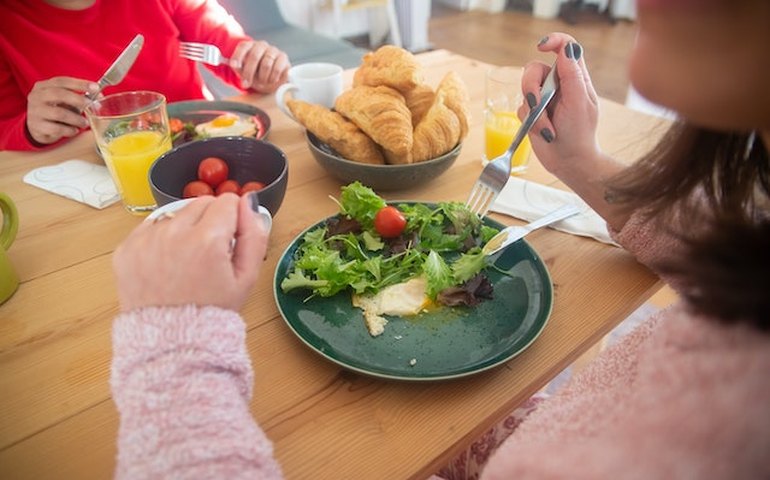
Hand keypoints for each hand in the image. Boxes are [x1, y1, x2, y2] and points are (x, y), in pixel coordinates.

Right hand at [26, 76, 99, 144]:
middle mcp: (36, 96)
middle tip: (91, 105)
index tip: (95, 87)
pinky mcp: (37, 126)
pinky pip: (57, 128)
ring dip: (76, 118)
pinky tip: (75, 130)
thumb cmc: (53, 110)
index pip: (61, 81)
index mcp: (43, 86)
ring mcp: (35, 111)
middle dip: (78, 99)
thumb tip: (99, 97)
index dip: (79, 83)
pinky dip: (69, 130)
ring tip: (85, 123)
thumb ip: (78, 97)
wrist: (36, 128)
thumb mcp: (63, 100)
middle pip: (59, 94)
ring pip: (59, 113)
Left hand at [113, 193, 269, 312]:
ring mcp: (146, 240)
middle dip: (210, 220)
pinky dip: (161, 238)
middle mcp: (174, 233)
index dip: (233, 218)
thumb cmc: (212, 311)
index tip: (230, 237)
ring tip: (187, 259)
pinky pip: (150, 227)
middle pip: (200, 203)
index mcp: (207, 240)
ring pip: (174, 213)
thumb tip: (248, 202)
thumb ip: (254, 235)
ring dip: (184, 228)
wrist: (171, 341)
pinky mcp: (126, 249)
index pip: (226, 201)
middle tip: (210, 251)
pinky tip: (167, 262)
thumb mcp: (247, 277)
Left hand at [231, 40, 289, 92]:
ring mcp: (273, 50)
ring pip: (266, 65)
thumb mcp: (244, 71)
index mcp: (250, 46)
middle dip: (249, 72)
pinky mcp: (283, 57)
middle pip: (254, 56)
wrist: (272, 79)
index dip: (238, 56)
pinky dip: (272, 78)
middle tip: (246, 84)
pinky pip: (277, 69)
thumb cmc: (256, 74)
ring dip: (262, 77)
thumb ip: (238, 67)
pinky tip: (271, 80)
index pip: (243, 47)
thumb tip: (233, 65)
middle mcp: (262, 45)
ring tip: (262, 82)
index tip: (234, 66)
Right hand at [518, 33, 600, 177]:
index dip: (553, 41)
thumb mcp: (580, 103)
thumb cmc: (580, 134)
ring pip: (524, 90)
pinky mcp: (532, 113)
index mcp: (574, 78)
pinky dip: (530, 123)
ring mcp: (543, 99)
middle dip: (530, 87)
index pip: (565, 47)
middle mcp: (557, 84)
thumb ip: (572, 76)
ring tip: (547, 128)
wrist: (569, 162)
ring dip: (534, 113)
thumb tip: (568, 49)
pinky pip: (521, 108)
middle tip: (536, 104)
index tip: (542, 47)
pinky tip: (544, 134)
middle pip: (534, 68)